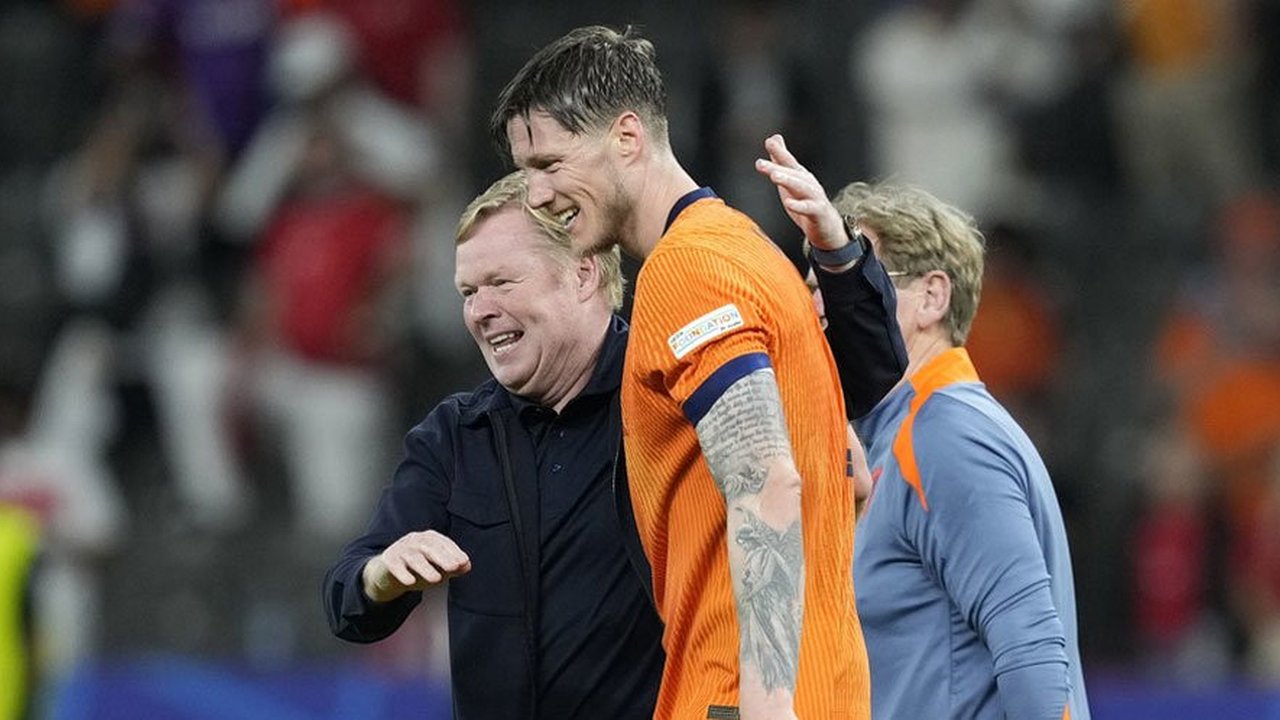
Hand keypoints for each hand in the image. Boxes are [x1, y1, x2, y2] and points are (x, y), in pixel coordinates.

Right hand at [362, 530, 471, 602]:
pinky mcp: (388, 560)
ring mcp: (401, 549)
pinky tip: (410, 582)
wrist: (388, 573)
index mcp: (429, 539)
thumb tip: (467, 566)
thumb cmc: (417, 568)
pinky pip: (395, 566)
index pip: (443, 543)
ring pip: (414, 557)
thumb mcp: (437, 568)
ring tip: (436, 579)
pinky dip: (402, 573)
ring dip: (425, 568)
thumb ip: (452, 568)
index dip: (454, 552)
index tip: (464, 562)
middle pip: (430, 547)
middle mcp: (415, 540)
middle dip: (443, 557)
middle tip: (454, 567)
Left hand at [754, 134, 845, 250]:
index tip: (769, 142)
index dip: (779, 152)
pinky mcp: (818, 213)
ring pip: (801, 187)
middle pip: (792, 173)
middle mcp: (809, 183)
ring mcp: (815, 197)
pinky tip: (789, 203)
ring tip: (774, 176)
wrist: (827, 227)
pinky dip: (799, 206)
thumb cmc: (806, 201)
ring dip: (788, 181)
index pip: (789, 162)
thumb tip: (773, 138)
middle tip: (760, 164)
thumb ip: (781, 160)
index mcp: (801, 176)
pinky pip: (809, 208)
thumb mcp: (791, 179)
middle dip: (776, 167)